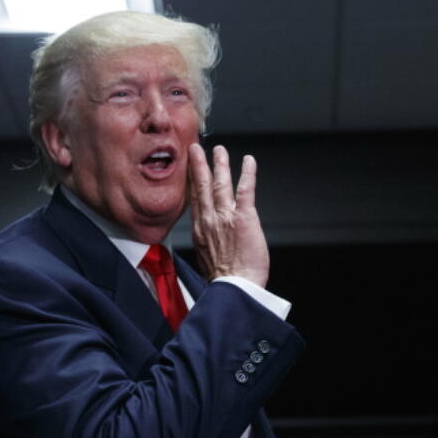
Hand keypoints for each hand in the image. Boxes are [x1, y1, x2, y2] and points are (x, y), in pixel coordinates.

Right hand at [187, 143, 269, 287]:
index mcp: (201, 231)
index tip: (188, 170)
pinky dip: (247, 173)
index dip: (191, 183)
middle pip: (201, 187)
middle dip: (199, 165)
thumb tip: (209, 241)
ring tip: (219, 150)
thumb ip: (207, 243)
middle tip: (196, 149)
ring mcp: (225, 217)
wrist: (234, 288)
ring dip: (220, 164)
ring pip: (220, 184)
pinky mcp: (244, 218)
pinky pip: (245, 190)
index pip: (194, 200)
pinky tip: (249, 161)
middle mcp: (210, 220)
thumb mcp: (206, 259)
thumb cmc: (225, 280)